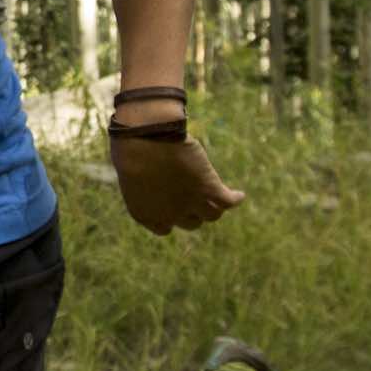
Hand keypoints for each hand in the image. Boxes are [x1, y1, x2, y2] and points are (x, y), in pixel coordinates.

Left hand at [110, 132, 244, 234]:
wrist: (143, 142)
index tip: (176, 208)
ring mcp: (191, 203)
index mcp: (146, 215)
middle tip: (197, 197)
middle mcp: (170, 215)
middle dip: (194, 211)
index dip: (172, 217)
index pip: (165, 227)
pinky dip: (235, 199)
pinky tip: (239, 195)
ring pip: (212, 214)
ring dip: (215, 207)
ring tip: (220, 199)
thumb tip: (153, 173)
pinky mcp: (208, 189)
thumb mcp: (132, 170)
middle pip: (191, 222)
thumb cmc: (131, 149)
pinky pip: (227, 201)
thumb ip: (144, 180)